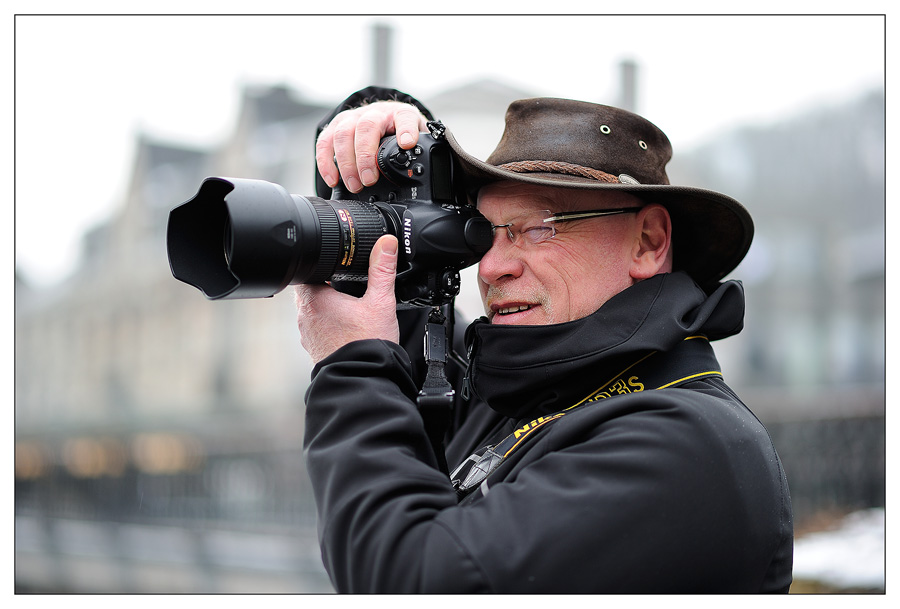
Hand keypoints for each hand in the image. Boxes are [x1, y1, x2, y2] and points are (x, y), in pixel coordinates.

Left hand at [294, 235, 400, 363]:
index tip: (339, 264)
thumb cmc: (367, 345)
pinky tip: (348, 327)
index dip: (324, 263)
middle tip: (349, 284)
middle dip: (327, 283)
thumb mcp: (380, 302)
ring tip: (351, 306)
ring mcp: (307, 333)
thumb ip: (383, 270)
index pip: (309, 268)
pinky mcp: (313, 347)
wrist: (363, 379)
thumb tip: (386, 244)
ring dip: (327, 304)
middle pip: (310, 287)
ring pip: (313, 308)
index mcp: (315, 298)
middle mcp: (305, 315)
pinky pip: (317, 327)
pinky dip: (329, 323)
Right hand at [316, 101, 427, 192]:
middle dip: (365, 156)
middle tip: (369, 180)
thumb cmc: (400, 131)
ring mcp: (353, 117)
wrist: (383, 117)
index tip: (407, 143)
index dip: (405, 129)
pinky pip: (325, 141)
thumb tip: (432, 169)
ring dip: (346, 162)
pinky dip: (326, 162)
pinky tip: (332, 180)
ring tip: (354, 185)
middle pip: (366, 127)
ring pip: (343, 133)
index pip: (404, 116)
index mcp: (400, 114)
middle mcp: (375, 113)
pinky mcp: (336, 126)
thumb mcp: (416, 138)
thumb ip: (421, 149)